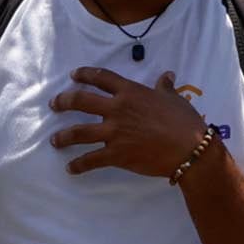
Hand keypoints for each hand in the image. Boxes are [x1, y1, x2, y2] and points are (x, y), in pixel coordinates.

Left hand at [47, 66, 216, 179]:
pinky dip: (78, 165)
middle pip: (81, 101)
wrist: (189, 148)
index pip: (102, 78)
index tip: (73, 75)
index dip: (85, 74)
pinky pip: (91, 160)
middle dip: (64, 102)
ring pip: (79, 132)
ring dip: (64, 136)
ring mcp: (114, 132)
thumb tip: (168, 75)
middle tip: (54, 105)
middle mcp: (117, 109)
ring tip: (54, 140)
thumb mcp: (175, 99)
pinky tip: (70, 168)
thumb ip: (165, 87)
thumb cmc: (184, 121)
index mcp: (130, 92)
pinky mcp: (116, 154)